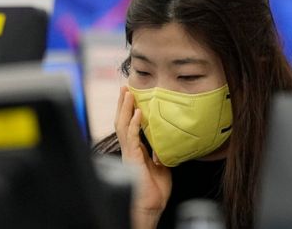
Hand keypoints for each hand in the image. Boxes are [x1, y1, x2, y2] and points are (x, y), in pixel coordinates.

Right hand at [115, 86, 170, 228]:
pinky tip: (138, 114)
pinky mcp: (132, 159)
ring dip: (126, 108)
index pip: (130, 123)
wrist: (151, 205)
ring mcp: (129, 153)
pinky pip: (132, 138)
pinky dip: (134, 125)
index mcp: (136, 148)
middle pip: (122, 120)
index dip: (129, 108)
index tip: (131, 93)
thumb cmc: (156, 188)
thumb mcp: (162, 162)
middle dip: (123, 103)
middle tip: (125, 86)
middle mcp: (129, 148)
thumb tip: (169, 137)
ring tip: (128, 93)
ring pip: (123, 125)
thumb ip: (161, 149)